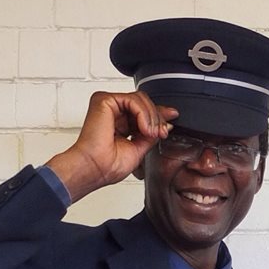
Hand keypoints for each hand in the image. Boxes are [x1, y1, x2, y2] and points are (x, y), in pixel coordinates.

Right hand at [46, 91, 177, 204]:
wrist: (96, 169)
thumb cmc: (108, 165)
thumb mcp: (139, 148)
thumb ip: (150, 135)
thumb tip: (164, 125)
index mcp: (119, 122)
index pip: (142, 110)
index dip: (159, 113)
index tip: (173, 117)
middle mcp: (112, 112)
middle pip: (143, 102)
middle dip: (158, 117)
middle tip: (162, 132)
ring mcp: (107, 105)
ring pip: (140, 99)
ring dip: (152, 117)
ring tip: (151, 134)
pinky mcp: (104, 100)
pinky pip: (133, 100)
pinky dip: (143, 114)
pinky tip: (144, 128)